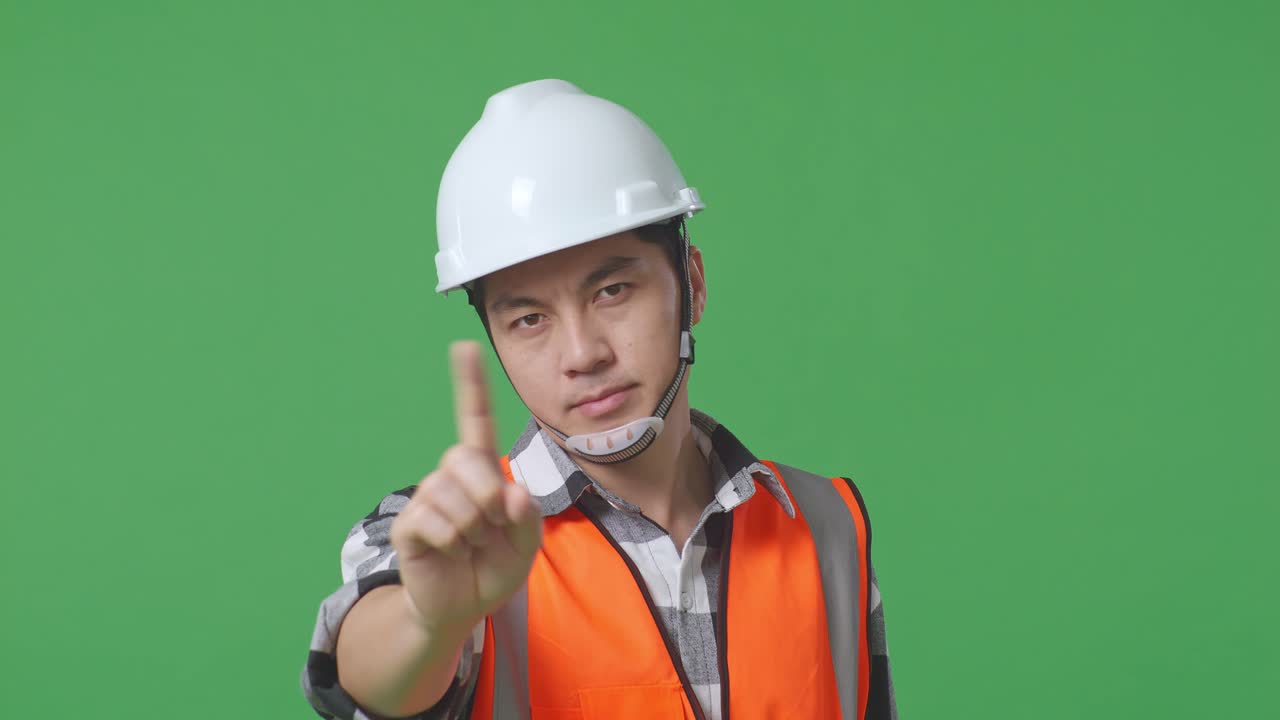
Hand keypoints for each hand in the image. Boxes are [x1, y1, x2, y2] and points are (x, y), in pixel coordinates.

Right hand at [389, 341, 542, 633]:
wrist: (463, 606)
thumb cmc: (495, 566)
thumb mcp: (526, 543)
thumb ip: (528, 517)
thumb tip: (512, 493)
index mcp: (484, 471)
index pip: (476, 420)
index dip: (471, 384)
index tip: (464, 347)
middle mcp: (451, 476)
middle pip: (465, 457)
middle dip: (488, 496)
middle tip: (491, 528)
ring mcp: (427, 498)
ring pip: (451, 496)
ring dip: (472, 529)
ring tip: (470, 545)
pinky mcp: (408, 524)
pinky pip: (433, 521)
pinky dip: (451, 543)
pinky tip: (450, 553)